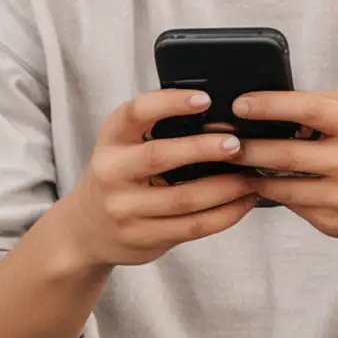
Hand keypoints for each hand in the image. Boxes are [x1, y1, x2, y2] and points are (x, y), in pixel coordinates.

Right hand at [58, 89, 261, 267]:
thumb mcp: (123, 147)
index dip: (169, 103)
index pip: (136, 113)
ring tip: (251, 176)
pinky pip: (193, 227)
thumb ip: (157, 132)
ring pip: (184, 199)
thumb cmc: (119, 177)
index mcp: (111, 140)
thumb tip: (221, 121)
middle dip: (203, 149)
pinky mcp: (144, 237)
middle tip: (237, 144)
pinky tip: (243, 202)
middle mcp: (112, 172)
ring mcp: (126, 209)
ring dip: (225, 187)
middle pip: (160, 157)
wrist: (86, 230)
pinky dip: (225, 214)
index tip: (204, 99)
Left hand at [225, 89, 337, 243]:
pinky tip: (256, 183)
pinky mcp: (333, 221)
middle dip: (247, 147)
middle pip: (287, 154)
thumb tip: (263, 105)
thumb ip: (316, 105)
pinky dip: (269, 193)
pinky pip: (290, 205)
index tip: (240, 105)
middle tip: (219, 140)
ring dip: (251, 174)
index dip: (269, 106)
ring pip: (282, 186)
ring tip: (231, 162)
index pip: (308, 110)